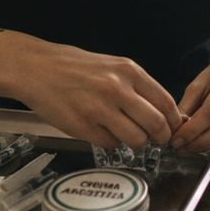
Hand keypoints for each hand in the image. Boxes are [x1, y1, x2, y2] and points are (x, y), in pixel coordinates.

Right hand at [13, 41, 182, 148]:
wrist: (36, 68)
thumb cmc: (73, 67)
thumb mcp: (112, 66)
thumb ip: (136, 86)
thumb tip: (160, 110)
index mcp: (129, 72)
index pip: (165, 102)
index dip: (173, 121)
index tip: (173, 128)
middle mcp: (118, 89)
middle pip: (156, 125)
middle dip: (160, 137)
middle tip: (157, 140)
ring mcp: (100, 109)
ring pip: (136, 139)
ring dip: (135, 142)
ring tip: (126, 134)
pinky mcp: (83, 127)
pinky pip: (110, 144)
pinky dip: (110, 142)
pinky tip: (101, 131)